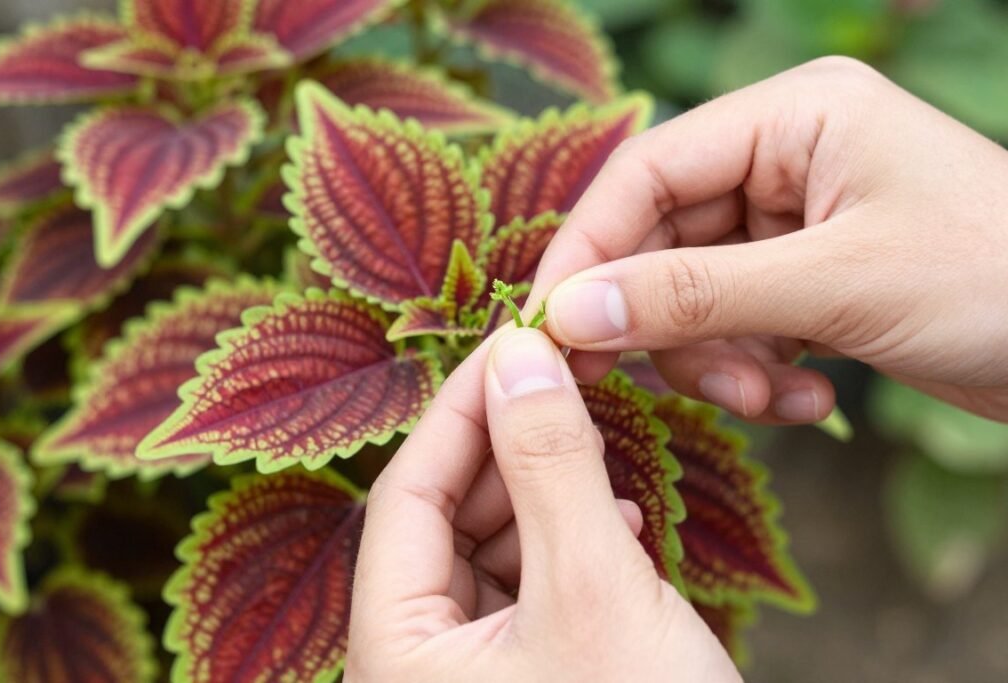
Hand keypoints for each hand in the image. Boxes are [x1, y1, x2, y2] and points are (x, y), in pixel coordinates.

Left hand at [346, 329, 739, 681]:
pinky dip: (567, 545)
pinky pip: (528, 589)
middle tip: (565, 377)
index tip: (516, 340)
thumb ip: (549, 463)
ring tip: (597, 448)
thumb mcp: (594, 588)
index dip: (461, 408)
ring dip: (543, 492)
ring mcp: (471, 674)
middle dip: (508, 445)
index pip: (405, 493)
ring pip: (492, 548)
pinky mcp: (527, 678)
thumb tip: (520, 351)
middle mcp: (417, 663)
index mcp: (394, 649)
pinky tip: (614, 523)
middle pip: (445, 517)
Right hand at [528, 57, 1007, 422]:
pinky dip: (754, 369)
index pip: (647, 173)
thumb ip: (691, 297)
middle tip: (645, 384)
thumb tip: (567, 315)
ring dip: (715, 358)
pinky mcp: (810, 281)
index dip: (588, 250)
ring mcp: (797, 224)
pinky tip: (804, 397)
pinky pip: (739, 324)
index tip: (550, 327)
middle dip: (665, 323)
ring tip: (765, 397)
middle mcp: (786, 160)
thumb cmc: (993, 281)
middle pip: (662, 240)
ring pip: (695, 294)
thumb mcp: (834, 285)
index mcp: (792, 118)